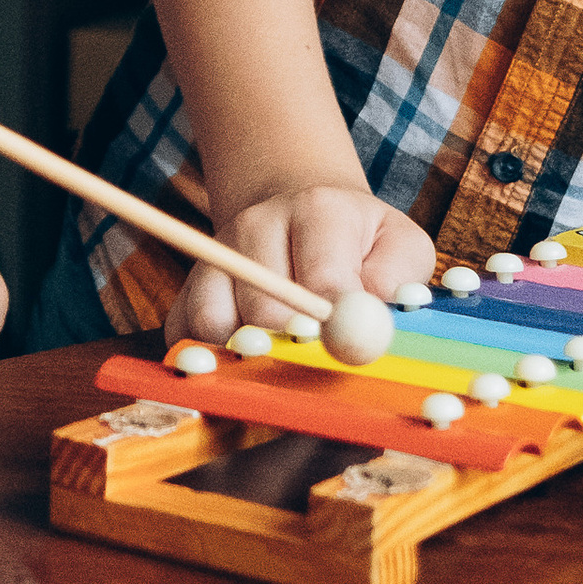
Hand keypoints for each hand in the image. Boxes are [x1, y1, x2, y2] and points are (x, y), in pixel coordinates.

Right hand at [169, 185, 434, 344]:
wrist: (298, 214)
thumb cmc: (358, 241)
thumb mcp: (398, 244)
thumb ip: (397, 278)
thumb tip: (377, 321)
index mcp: (318, 210)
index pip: (323, 279)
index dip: (335, 329)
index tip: (347, 358)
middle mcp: (256, 225)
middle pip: (265, 310)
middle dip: (295, 353)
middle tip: (317, 373)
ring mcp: (216, 256)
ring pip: (215, 326)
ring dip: (250, 359)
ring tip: (283, 363)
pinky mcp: (188, 288)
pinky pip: (185, 335)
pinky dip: (210, 360)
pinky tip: (243, 363)